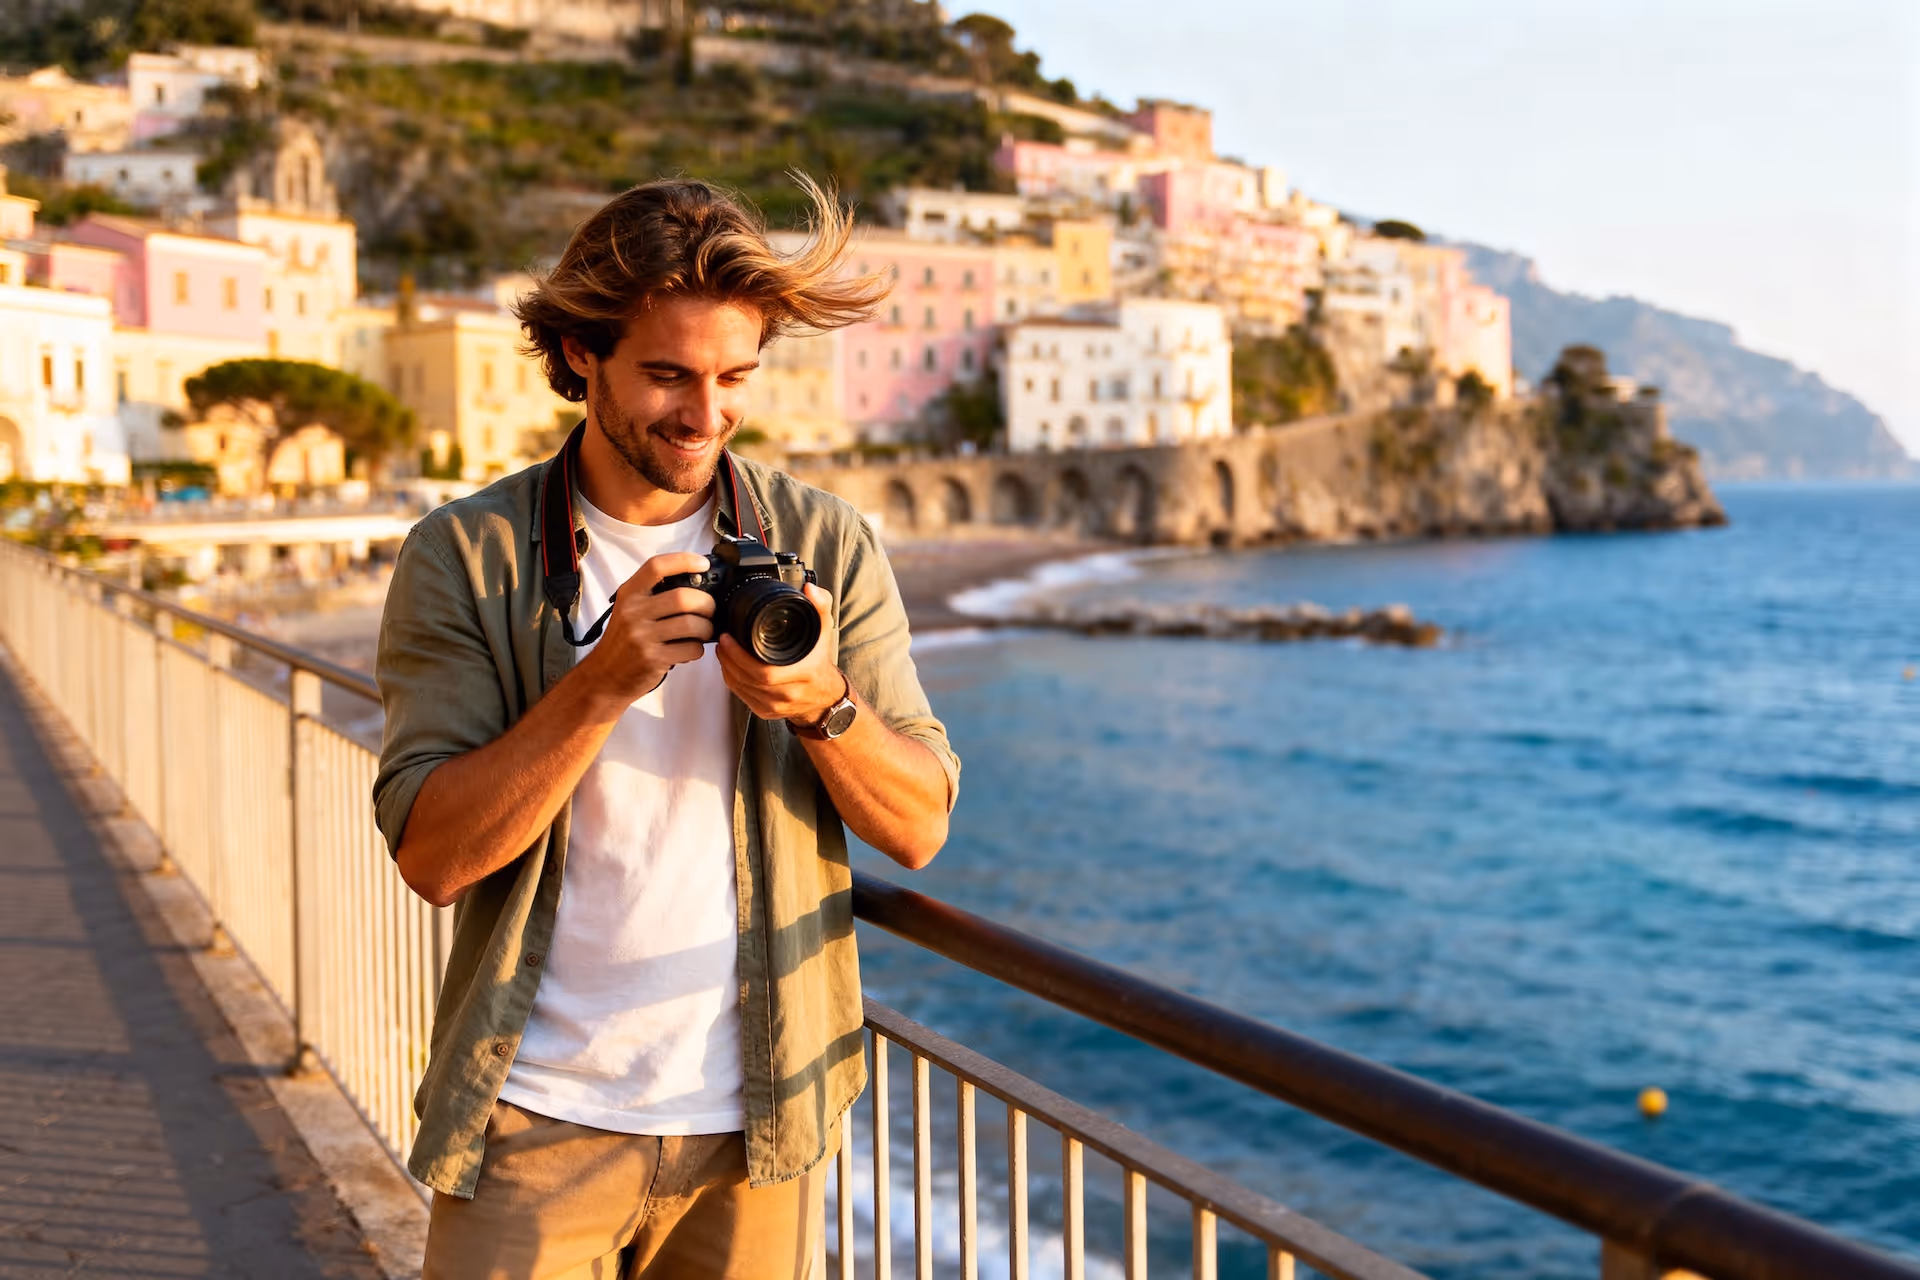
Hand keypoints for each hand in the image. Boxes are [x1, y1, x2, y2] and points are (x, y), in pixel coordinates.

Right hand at [575, 551, 716, 709]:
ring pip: (692, 624)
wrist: (603, 677)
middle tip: (710, 610)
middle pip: (683, 597)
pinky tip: (690, 649)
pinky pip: (691, 649)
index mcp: (629, 594)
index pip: (656, 567)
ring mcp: (642, 636)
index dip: (684, 561)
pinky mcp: (653, 659)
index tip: (703, 564)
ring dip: (706, 628)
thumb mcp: (628, 610)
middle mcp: (633, 612)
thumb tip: (696, 585)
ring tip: (703, 631)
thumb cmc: (623, 641)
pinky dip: (698, 649)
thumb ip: (653, 595)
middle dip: (706, 603)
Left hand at [715, 583, 844, 722]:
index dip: (741, 657)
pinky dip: (731, 680)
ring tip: (722, 650)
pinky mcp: (765, 711)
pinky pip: (742, 696)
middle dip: (729, 659)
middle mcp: (789, 693)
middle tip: (722, 640)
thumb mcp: (824, 631)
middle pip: (749, 680)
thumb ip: (819, 606)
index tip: (729, 638)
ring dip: (727, 668)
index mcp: (803, 673)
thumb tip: (809, 589)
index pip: (765, 672)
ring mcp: (776, 705)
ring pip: (742, 688)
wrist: (824, 696)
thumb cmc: (819, 662)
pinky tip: (727, 666)